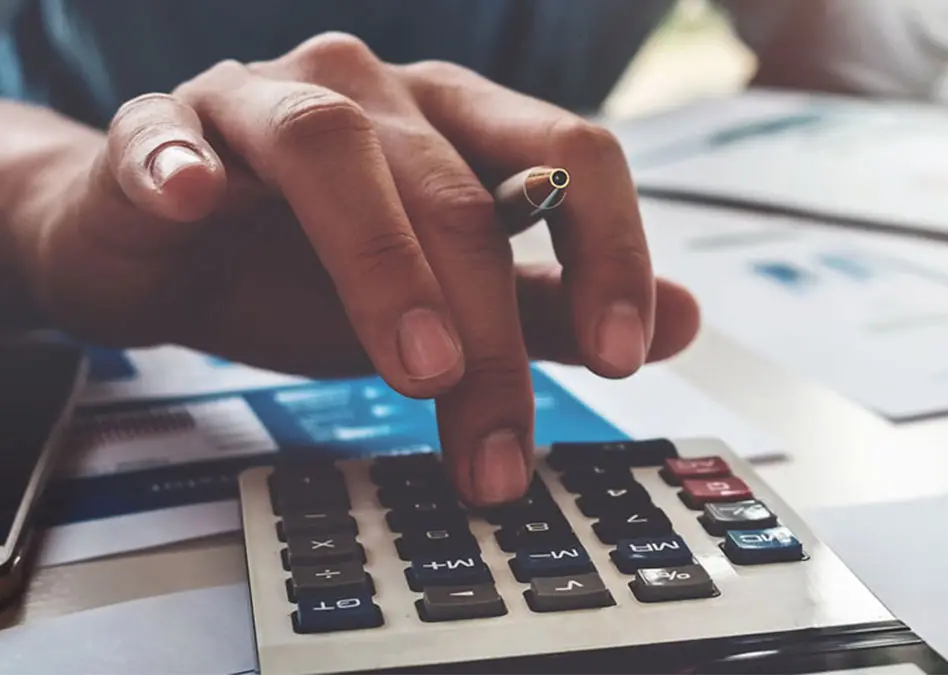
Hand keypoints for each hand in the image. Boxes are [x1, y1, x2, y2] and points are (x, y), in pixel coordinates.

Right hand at [17, 33, 700, 505]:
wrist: (161, 250)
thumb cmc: (306, 266)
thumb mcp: (448, 300)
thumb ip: (554, 306)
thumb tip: (683, 320)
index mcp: (456, 122)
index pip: (569, 155)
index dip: (610, 250)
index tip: (624, 355)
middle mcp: (372, 93)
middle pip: (455, 192)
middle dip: (490, 334)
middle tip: (499, 445)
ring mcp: (262, 101)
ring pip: (333, 150)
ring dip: (382, 263)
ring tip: (418, 367)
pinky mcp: (158, 132)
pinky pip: (165, 136)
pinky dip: (181, 165)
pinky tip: (194, 201)